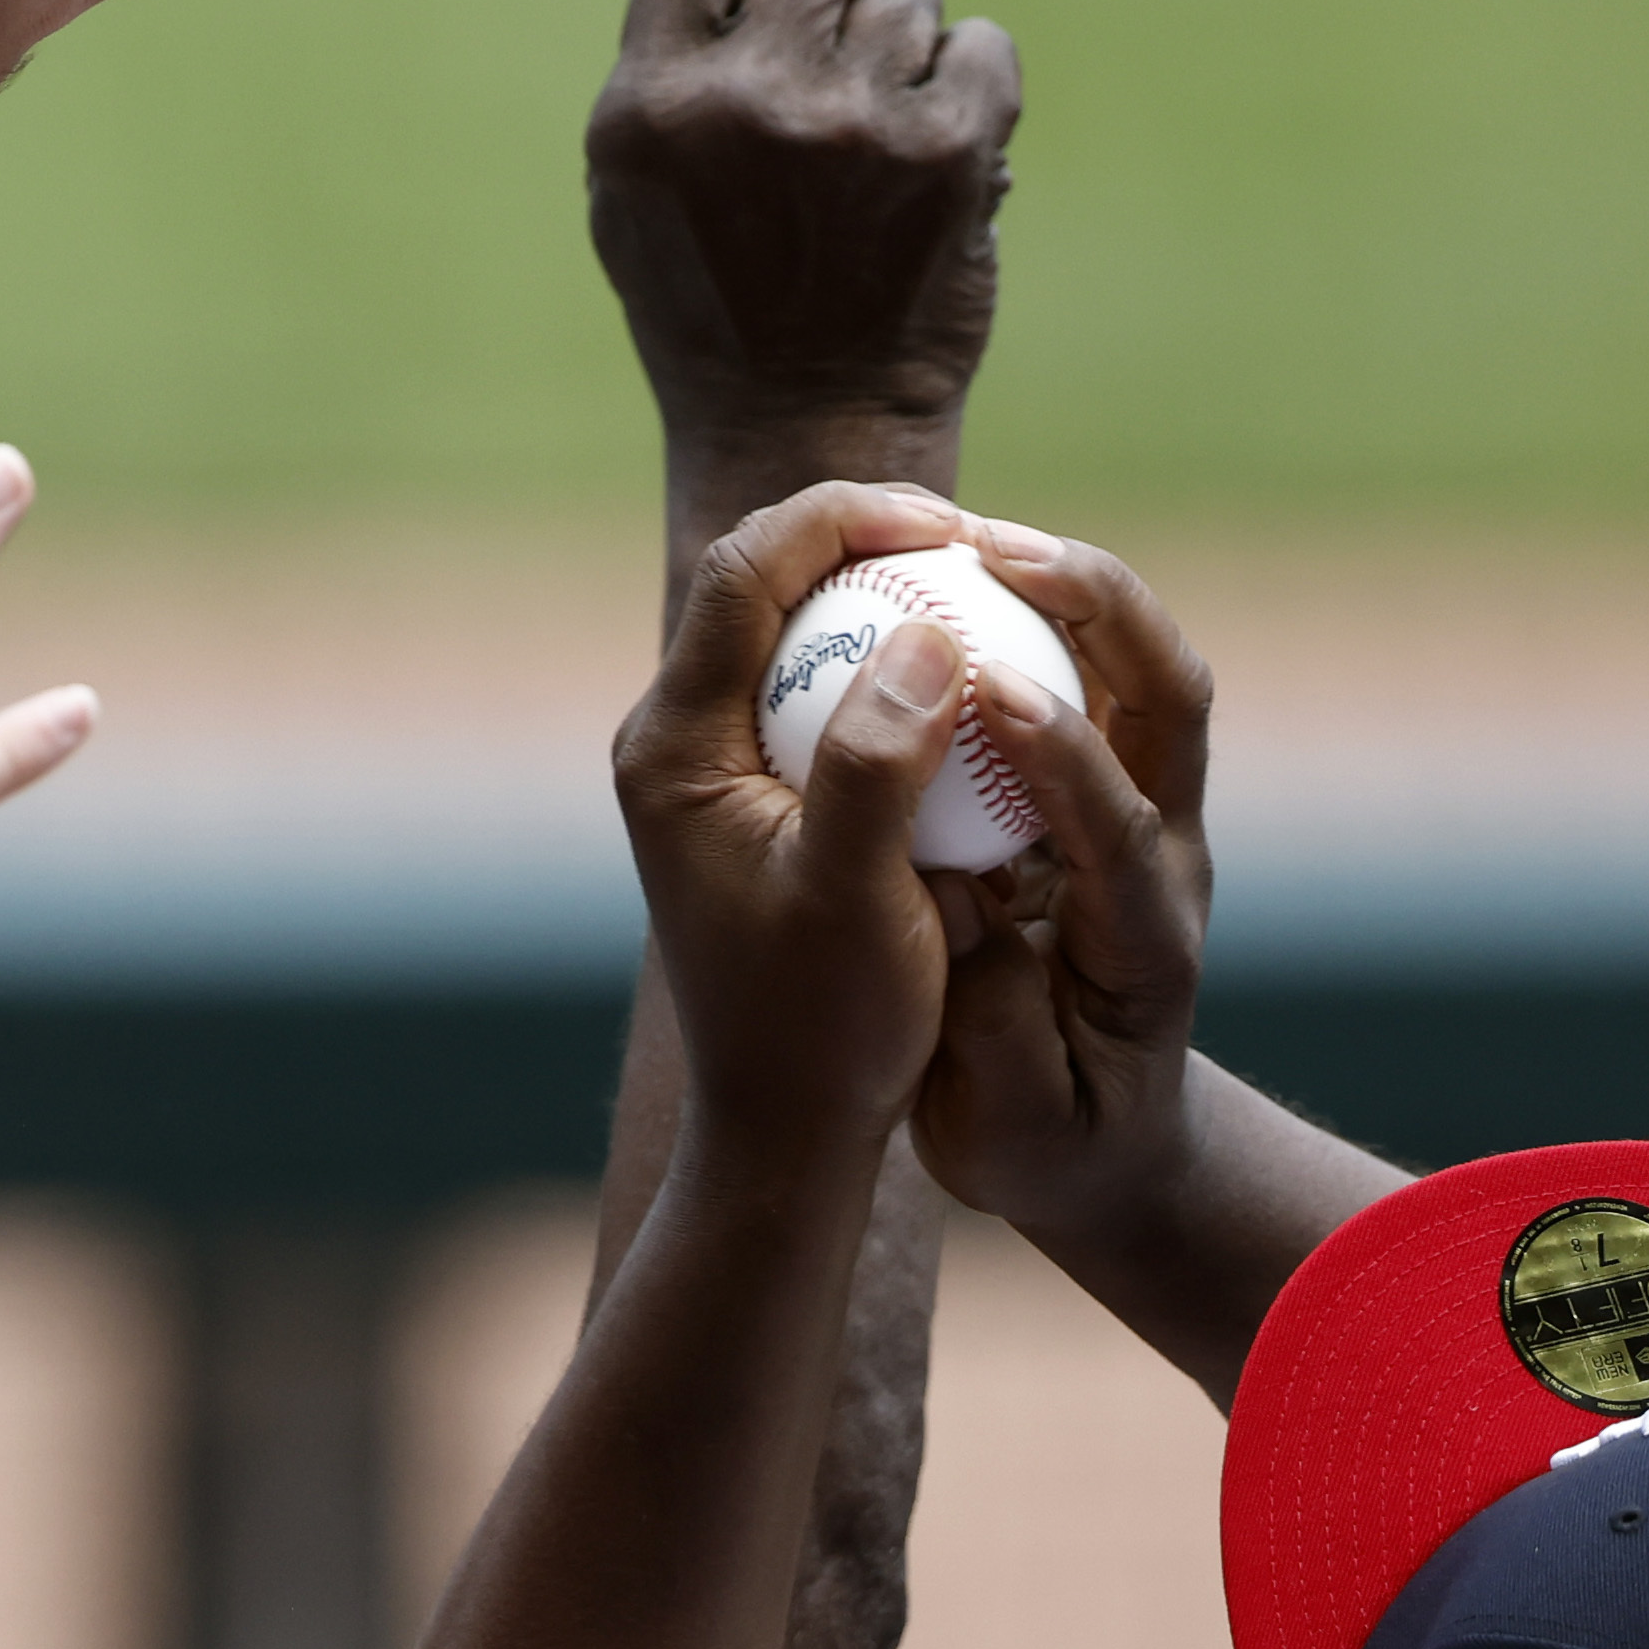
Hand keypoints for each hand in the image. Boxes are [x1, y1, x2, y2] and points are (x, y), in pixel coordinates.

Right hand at [588, 0, 1019, 460]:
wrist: (809, 429)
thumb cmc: (712, 303)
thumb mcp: (636, 187)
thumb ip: (673, 68)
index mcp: (650, 107)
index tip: (761, 28)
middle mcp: (746, 104)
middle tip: (836, 71)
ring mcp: (852, 124)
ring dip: (903, 45)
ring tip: (881, 130)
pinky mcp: (947, 152)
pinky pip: (981, 45)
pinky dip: (970, 87)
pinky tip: (937, 148)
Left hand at [611, 482, 976, 1147]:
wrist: (784, 1130)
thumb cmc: (822, 1029)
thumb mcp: (858, 898)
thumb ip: (878, 763)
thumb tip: (927, 634)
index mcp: (675, 747)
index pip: (744, 571)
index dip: (844, 517)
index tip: (953, 527)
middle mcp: (673, 740)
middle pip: (758, 580)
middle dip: (861, 536)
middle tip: (972, 542)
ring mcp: (708, 767)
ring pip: (788, 629)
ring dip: (876, 594)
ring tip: (976, 586)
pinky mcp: (750, 797)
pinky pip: (814, 690)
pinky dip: (883, 662)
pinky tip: (963, 675)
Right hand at [909, 525, 1218, 1263]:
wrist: (1104, 1147)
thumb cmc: (1046, 1149)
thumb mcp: (1011, 1132)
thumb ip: (992, 1029)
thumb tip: (965, 916)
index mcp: (1144, 945)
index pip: (1121, 827)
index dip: (1063, 754)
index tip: (985, 691)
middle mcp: (1166, 859)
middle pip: (1173, 701)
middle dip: (1101, 612)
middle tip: (997, 549)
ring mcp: (1149, 816)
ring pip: (1144, 668)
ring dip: (1073, 589)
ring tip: (969, 532)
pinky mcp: (1113, 793)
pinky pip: (1095, 676)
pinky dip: (1038, 615)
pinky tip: (948, 577)